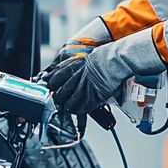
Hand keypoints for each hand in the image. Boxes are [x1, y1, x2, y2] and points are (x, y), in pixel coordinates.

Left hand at [46, 28, 164, 118]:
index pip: (55, 77)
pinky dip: (78, 110)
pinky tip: (78, 110)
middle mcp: (77, 77)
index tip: (50, 86)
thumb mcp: (86, 57)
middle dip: (58, 97)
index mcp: (74, 66)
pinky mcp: (94, 96)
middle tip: (58, 99)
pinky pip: (82, 107)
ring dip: (68, 105)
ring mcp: (85, 87)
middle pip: (61, 91)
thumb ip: (76, 65)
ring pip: (69, 101)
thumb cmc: (106, 57)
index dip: (51, 84)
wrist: (117, 59)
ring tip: (68, 106)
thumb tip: (67, 70)